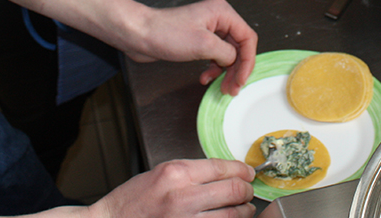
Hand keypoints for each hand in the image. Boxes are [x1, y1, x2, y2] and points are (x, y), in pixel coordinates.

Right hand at [87, 159, 254, 217]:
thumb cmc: (132, 201)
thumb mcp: (160, 173)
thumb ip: (192, 172)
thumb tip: (223, 173)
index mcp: (176, 173)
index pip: (221, 167)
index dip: (240, 170)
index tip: (247, 173)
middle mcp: (182, 197)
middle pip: (232, 191)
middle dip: (246, 190)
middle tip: (248, 191)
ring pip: (231, 216)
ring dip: (243, 211)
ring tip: (244, 209)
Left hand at [127, 0, 257, 95]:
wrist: (139, 34)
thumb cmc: (165, 32)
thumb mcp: (203, 45)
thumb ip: (226, 53)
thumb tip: (233, 60)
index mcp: (222, 13)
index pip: (247, 37)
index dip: (248, 60)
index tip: (242, 78)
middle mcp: (218, 18)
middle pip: (239, 46)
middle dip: (237, 69)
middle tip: (233, 88)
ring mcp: (208, 29)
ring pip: (227, 53)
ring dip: (225, 71)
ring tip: (221, 86)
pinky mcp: (198, 39)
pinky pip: (215, 56)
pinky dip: (213, 68)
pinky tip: (205, 77)